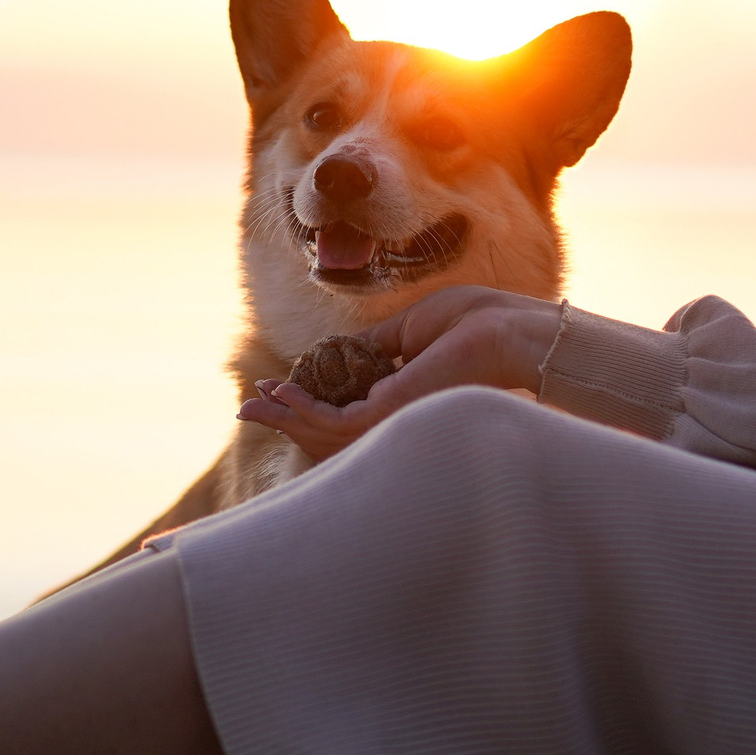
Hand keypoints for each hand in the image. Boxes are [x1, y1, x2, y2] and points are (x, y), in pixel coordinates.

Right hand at [236, 285, 563, 463]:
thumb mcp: (410, 327)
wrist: (507, 330)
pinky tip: (281, 393)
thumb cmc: (474, 323)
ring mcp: (393, 418)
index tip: (277, 388)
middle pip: (329, 430)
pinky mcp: (390, 413)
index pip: (348, 412)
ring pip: (325, 431)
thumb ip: (373, 346)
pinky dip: (302, 408)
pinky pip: (333, 420)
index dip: (308, 402)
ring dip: (284, 417)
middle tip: (247, 409)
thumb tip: (339, 350)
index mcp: (404, 398)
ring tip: (252, 404)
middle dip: (286, 420)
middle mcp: (397, 416)